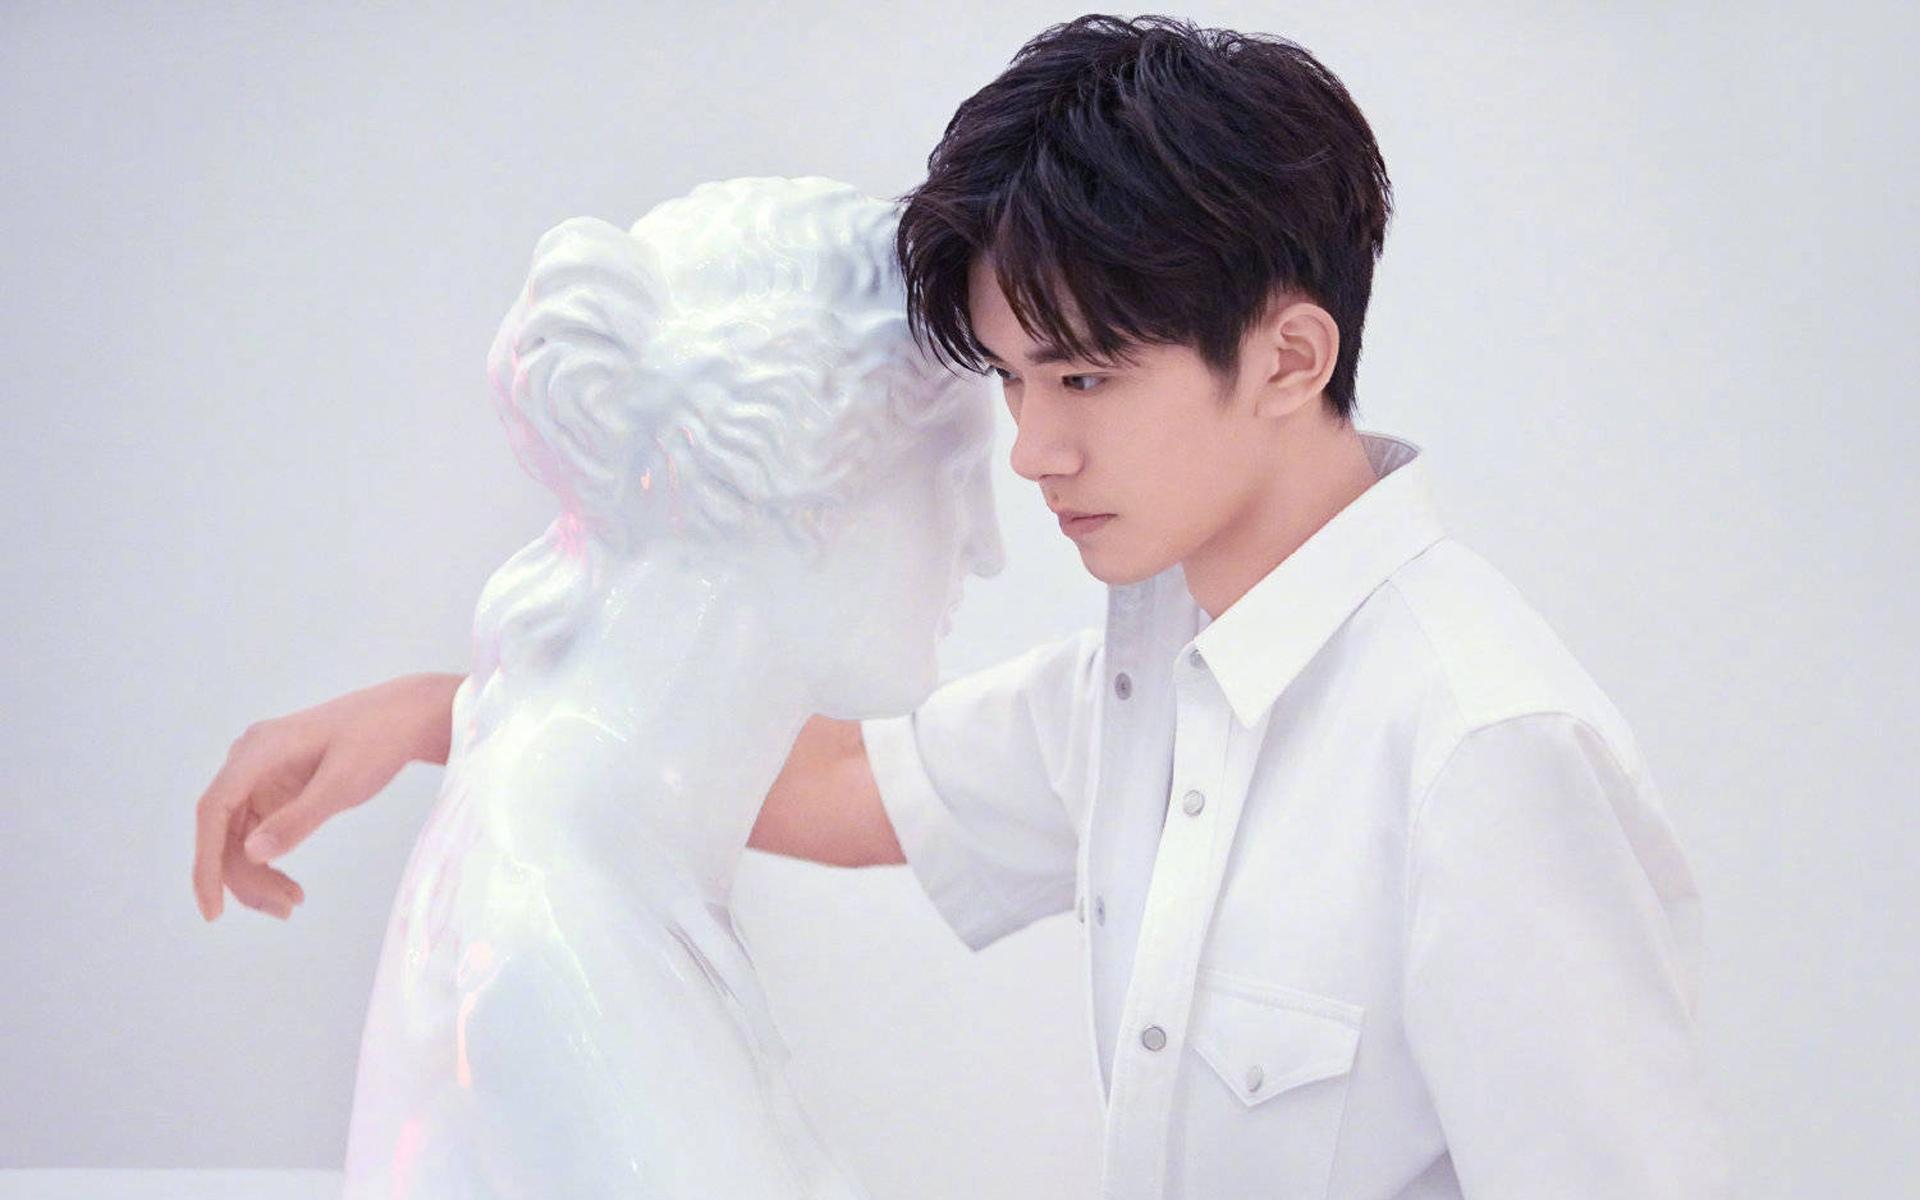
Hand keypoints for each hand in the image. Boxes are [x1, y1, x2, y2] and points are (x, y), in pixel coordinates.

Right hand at [192, 677, 435, 920]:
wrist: (406, 717)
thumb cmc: (379, 741)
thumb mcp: (344, 783)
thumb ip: (299, 818)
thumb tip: (251, 853)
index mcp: (257, 750)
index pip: (212, 810)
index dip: (205, 863)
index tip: (212, 910)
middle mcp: (248, 760)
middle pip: (223, 831)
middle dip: (246, 877)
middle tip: (287, 909)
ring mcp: (259, 775)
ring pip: (237, 837)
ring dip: (257, 875)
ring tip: (293, 904)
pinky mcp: (274, 789)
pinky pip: (255, 832)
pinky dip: (268, 861)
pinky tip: (289, 886)